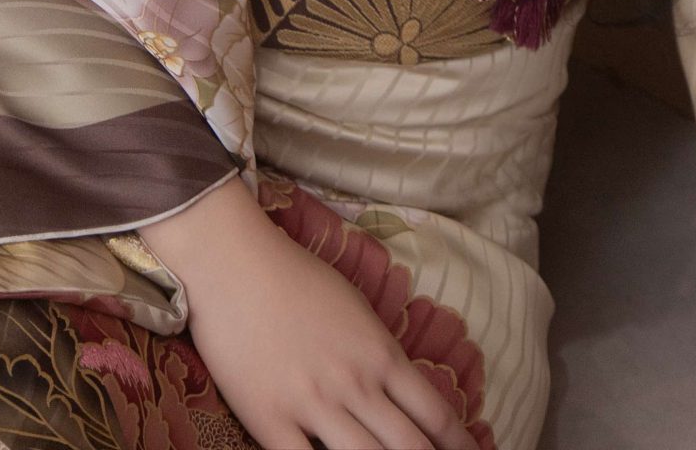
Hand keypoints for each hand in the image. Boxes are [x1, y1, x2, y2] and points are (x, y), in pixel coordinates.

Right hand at [147, 176, 476, 449]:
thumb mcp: (356, 309)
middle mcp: (356, 383)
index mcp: (381, 353)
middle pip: (408, 446)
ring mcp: (314, 404)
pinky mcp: (269, 419)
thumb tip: (398, 387)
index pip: (434, 413)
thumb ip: (378, 352)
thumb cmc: (297, 277)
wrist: (238, 263)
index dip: (457, 443)